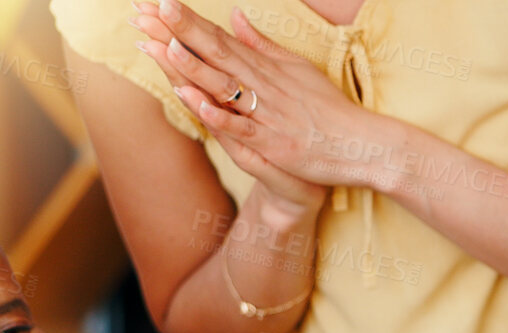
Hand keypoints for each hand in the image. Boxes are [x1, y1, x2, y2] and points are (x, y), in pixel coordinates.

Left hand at [133, 1, 381, 193]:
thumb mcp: (297, 68)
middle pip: (215, 54)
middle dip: (179, 33)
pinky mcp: (273, 143)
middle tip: (146, 11)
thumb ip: (263, 45)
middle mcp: (262, 86)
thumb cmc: (329, 108)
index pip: (220, 39)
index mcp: (265, 68)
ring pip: (224, 87)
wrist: (361, 143)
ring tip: (162, 45)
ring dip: (193, 67)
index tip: (160, 3)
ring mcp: (267, 113)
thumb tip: (237, 17)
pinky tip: (196, 102)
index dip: (188, 22)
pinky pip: (241, 127)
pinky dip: (219, 114)